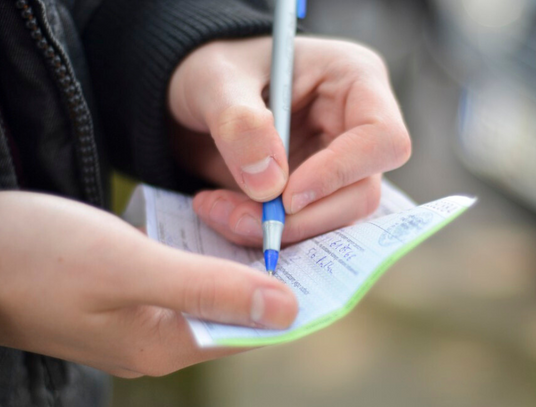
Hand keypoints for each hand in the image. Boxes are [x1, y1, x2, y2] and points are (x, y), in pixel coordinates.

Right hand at [0, 192, 296, 377]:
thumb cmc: (42, 257)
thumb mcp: (132, 269)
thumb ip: (207, 290)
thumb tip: (285, 310)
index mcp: (164, 344)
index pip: (249, 332)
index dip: (289, 299)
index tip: (323, 261)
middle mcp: (158, 338)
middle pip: (232, 310)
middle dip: (268, 275)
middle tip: (299, 230)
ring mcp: (141, 315)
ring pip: (208, 290)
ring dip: (235, 260)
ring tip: (268, 222)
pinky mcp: (127, 291)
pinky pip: (182, 276)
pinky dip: (204, 253)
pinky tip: (216, 225)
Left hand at [168, 36, 410, 246]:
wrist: (200, 98)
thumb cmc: (217, 71)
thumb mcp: (215, 80)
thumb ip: (239, 124)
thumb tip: (270, 186)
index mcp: (354, 81)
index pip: (382, 139)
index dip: (340, 173)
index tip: (286, 195)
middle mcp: (354, 129)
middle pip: (361, 194)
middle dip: (299, 219)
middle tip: (238, 218)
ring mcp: (335, 165)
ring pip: (331, 221)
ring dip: (274, 230)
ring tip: (217, 210)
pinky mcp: (311, 194)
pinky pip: (300, 228)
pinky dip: (258, 232)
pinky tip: (220, 211)